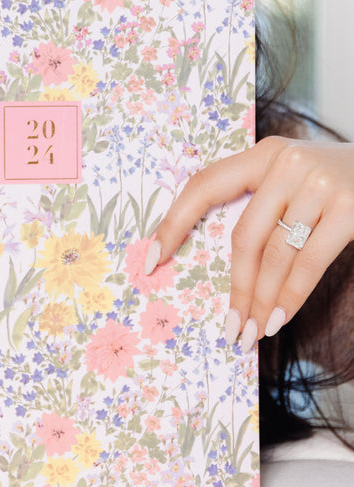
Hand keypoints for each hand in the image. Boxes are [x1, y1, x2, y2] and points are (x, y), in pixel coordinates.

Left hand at [144, 137, 353, 351]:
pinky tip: (279, 319)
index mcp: (264, 154)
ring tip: (254, 332)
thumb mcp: (297, 178)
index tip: (151, 257)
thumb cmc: (339, 183)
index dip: (174, 222)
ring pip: (275, 255)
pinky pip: (308, 263)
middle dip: (235, 287)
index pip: (204, 185)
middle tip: (230, 326)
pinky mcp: (348, 207)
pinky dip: (291, 297)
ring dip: (261, 302)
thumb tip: (228, 265)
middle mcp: (286, 163)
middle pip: (243, 236)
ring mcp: (318, 184)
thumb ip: (263, 202)